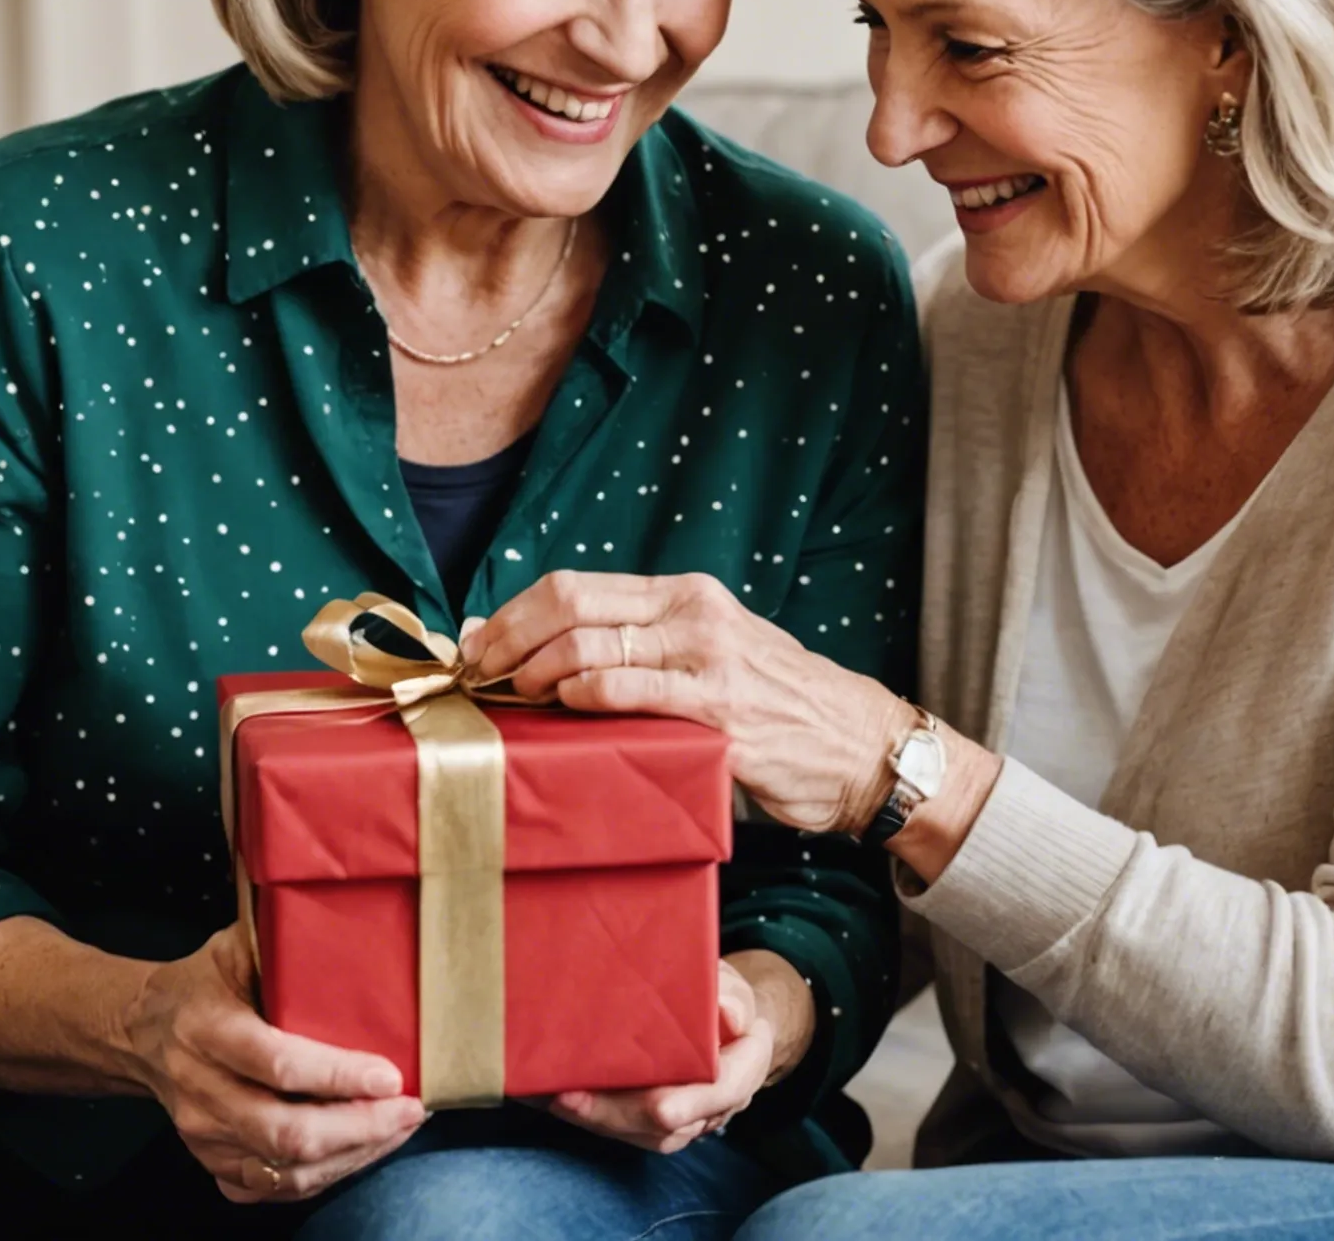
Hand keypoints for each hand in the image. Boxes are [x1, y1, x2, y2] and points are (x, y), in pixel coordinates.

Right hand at [116, 926, 426, 1202]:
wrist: (137, 1032)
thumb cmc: (199, 986)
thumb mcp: (229, 950)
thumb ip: (278, 941)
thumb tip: (344, 925)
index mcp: (208, 1028)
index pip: (278, 1064)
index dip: (338, 1075)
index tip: (389, 1076)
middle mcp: (202, 1088)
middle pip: (286, 1132)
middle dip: (360, 1128)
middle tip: (409, 1109)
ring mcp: (203, 1134)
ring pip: (285, 1169)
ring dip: (353, 1156)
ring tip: (397, 1129)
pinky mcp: (210, 1160)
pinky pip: (272, 1187)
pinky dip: (323, 1176)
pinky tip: (358, 1151)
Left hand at [464, 571, 911, 832]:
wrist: (861, 747)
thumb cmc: (773, 708)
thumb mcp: (704, 659)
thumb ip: (630, 651)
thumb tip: (529, 650)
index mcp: (684, 595)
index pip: (575, 586)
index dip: (512, 613)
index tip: (473, 644)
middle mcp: (692, 612)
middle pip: (570, 603)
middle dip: (506, 636)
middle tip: (473, 672)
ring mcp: (706, 658)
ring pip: (590, 645)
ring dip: (533, 670)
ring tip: (510, 696)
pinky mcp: (718, 710)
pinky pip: (631, 690)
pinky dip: (583, 696)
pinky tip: (563, 706)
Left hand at [545, 955, 801, 1151]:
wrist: (718, 1017)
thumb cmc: (717, 995)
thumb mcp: (726, 982)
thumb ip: (728, 993)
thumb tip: (727, 1011)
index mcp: (745, 1065)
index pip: (724, 1090)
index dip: (693, 1102)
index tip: (661, 1110)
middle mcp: (718, 1103)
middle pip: (674, 1124)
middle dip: (622, 1114)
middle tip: (572, 1100)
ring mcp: (688, 1119)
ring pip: (646, 1134)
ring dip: (599, 1121)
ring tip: (556, 1100)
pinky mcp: (657, 1123)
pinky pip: (628, 1130)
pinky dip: (593, 1118)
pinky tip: (555, 1101)